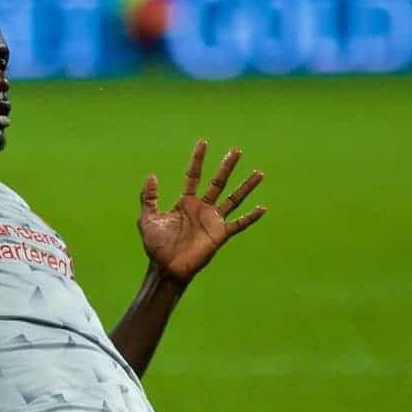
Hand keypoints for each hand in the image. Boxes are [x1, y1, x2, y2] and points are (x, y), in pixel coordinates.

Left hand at [138, 139, 266, 283]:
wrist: (166, 268)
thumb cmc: (156, 246)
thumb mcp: (148, 219)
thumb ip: (148, 198)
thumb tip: (152, 176)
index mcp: (186, 203)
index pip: (194, 176)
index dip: (198, 159)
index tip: (203, 142)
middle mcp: (202, 208)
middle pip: (217, 182)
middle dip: (227, 166)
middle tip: (236, 150)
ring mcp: (213, 220)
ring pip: (233, 198)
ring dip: (246, 186)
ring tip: (259, 173)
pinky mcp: (220, 234)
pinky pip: (239, 224)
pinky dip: (251, 217)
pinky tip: (263, 208)